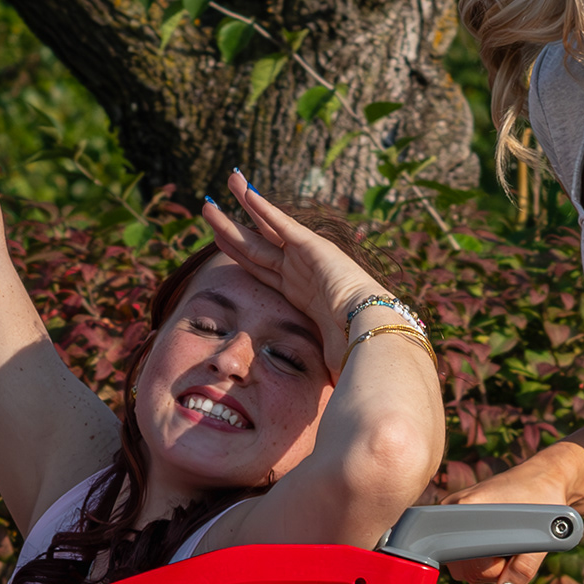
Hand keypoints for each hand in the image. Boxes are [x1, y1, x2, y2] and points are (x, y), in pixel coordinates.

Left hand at [198, 170, 397, 368]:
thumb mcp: (323, 357)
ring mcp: (306, 258)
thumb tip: (323, 400)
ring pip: (263, 229)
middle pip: (255, 246)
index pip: (262, 270)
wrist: (376, 333)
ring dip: (241, 208)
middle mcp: (300, 271)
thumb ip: (315, 367)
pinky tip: (243, 191)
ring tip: (224, 183)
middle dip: (230, 228)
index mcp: (301, 294)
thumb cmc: (356, 350)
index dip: (239, 255)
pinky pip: (280, 224)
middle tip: (208, 209)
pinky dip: (262, 207)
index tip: (217, 241)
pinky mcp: (313, 247)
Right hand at [445, 452, 583, 583]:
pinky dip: (481, 555)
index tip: (510, 555)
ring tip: (507, 543)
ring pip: (460, 564)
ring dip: (485, 564)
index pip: (465, 562)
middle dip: (489, 569)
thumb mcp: (543, 538)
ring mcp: (452, 511)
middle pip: (459, 567)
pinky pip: (462, 552)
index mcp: (469, 508)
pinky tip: (497, 539)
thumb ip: (523, 570)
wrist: (547, 476)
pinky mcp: (457, 515)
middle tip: (513, 549)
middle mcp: (454, 507)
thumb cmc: (547, 502)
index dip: (491, 569)